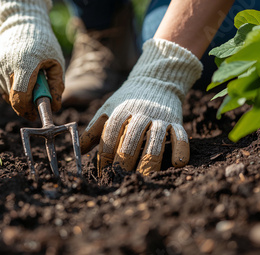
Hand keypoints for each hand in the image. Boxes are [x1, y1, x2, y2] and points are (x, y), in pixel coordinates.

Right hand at [0, 0, 64, 120]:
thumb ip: (57, 86)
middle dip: (25, 105)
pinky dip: (12, 87)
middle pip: (13, 99)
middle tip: (35, 101)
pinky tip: (19, 74)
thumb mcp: (56, 62)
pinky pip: (2, 87)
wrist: (21, 23)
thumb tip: (55, 107)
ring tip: (29, 78)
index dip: (27, 110)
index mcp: (24, 65)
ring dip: (20, 94)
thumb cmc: (43, 43)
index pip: (20, 97)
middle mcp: (6, 67)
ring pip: (8, 95)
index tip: (34, 114)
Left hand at [80, 39, 202, 175]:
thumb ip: (94, 130)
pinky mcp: (176, 121)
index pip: (109, 137)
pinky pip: (181, 136)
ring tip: (144, 178)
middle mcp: (140, 115)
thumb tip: (78, 151)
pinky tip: (178, 164)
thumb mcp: (108, 109)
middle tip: (120, 179)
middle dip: (124, 163)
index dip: (104, 157)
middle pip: (130, 141)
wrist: (155, 80)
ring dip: (149, 162)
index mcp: (120, 112)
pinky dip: (181, 149)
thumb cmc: (128, 101)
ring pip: (154, 142)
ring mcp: (160, 118)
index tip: (103, 173)